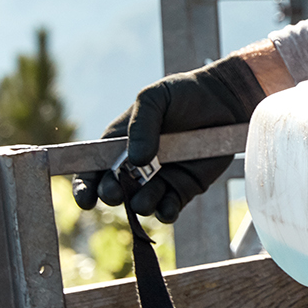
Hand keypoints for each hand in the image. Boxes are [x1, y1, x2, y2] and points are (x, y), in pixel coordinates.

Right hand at [74, 55, 266, 222]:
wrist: (223, 99)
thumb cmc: (182, 94)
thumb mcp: (154, 98)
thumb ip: (141, 125)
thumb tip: (136, 161)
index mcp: (117, 146)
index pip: (91, 172)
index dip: (84, 188)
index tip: (87, 198)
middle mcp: (134, 168)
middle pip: (113, 193)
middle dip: (112, 196)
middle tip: (118, 191)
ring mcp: (159, 180)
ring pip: (141, 205)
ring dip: (140, 205)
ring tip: (148, 196)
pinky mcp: (184, 188)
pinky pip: (169, 209)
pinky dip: (166, 213)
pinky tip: (167, 208)